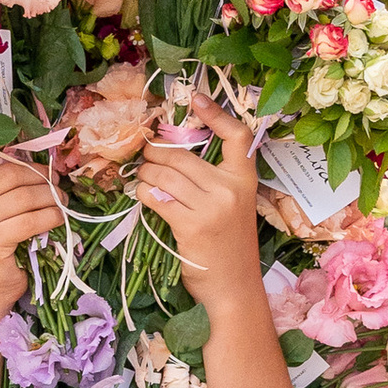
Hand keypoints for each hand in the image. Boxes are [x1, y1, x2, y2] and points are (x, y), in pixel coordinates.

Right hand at [0, 143, 60, 316]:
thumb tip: (42, 163)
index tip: (9, 137)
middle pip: (9, 173)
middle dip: (40, 176)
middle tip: (57, 184)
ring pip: (24, 196)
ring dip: (51, 197)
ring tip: (61, 201)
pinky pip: (32, 219)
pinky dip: (52, 217)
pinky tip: (58, 218)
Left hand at [134, 113, 262, 300]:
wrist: (234, 288)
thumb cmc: (229, 246)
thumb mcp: (232, 207)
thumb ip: (213, 181)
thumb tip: (172, 154)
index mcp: (245, 180)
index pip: (238, 135)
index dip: (216, 113)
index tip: (195, 98)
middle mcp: (230, 189)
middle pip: (183, 155)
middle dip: (156, 153)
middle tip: (145, 156)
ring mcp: (211, 207)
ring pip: (165, 174)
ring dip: (145, 173)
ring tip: (142, 177)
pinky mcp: (191, 226)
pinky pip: (156, 197)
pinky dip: (143, 192)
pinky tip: (142, 195)